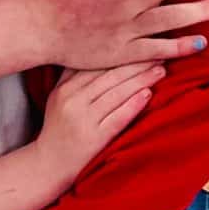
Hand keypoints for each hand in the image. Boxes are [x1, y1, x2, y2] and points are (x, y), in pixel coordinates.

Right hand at [35, 63, 162, 186]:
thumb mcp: (58, 98)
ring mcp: (82, 119)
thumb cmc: (58, 129)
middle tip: (159, 54)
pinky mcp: (93, 138)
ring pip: (116, 93)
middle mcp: (71, 100)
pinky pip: (118, 117)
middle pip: (110, 76)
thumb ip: (72, 77)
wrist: (48, 164)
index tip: (142, 45)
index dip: (122, 54)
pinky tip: (148, 94)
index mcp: (64, 88)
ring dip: (141, 80)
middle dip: (137, 64)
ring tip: (160, 71)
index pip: (98, 64)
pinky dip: (134, 105)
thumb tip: (99, 52)